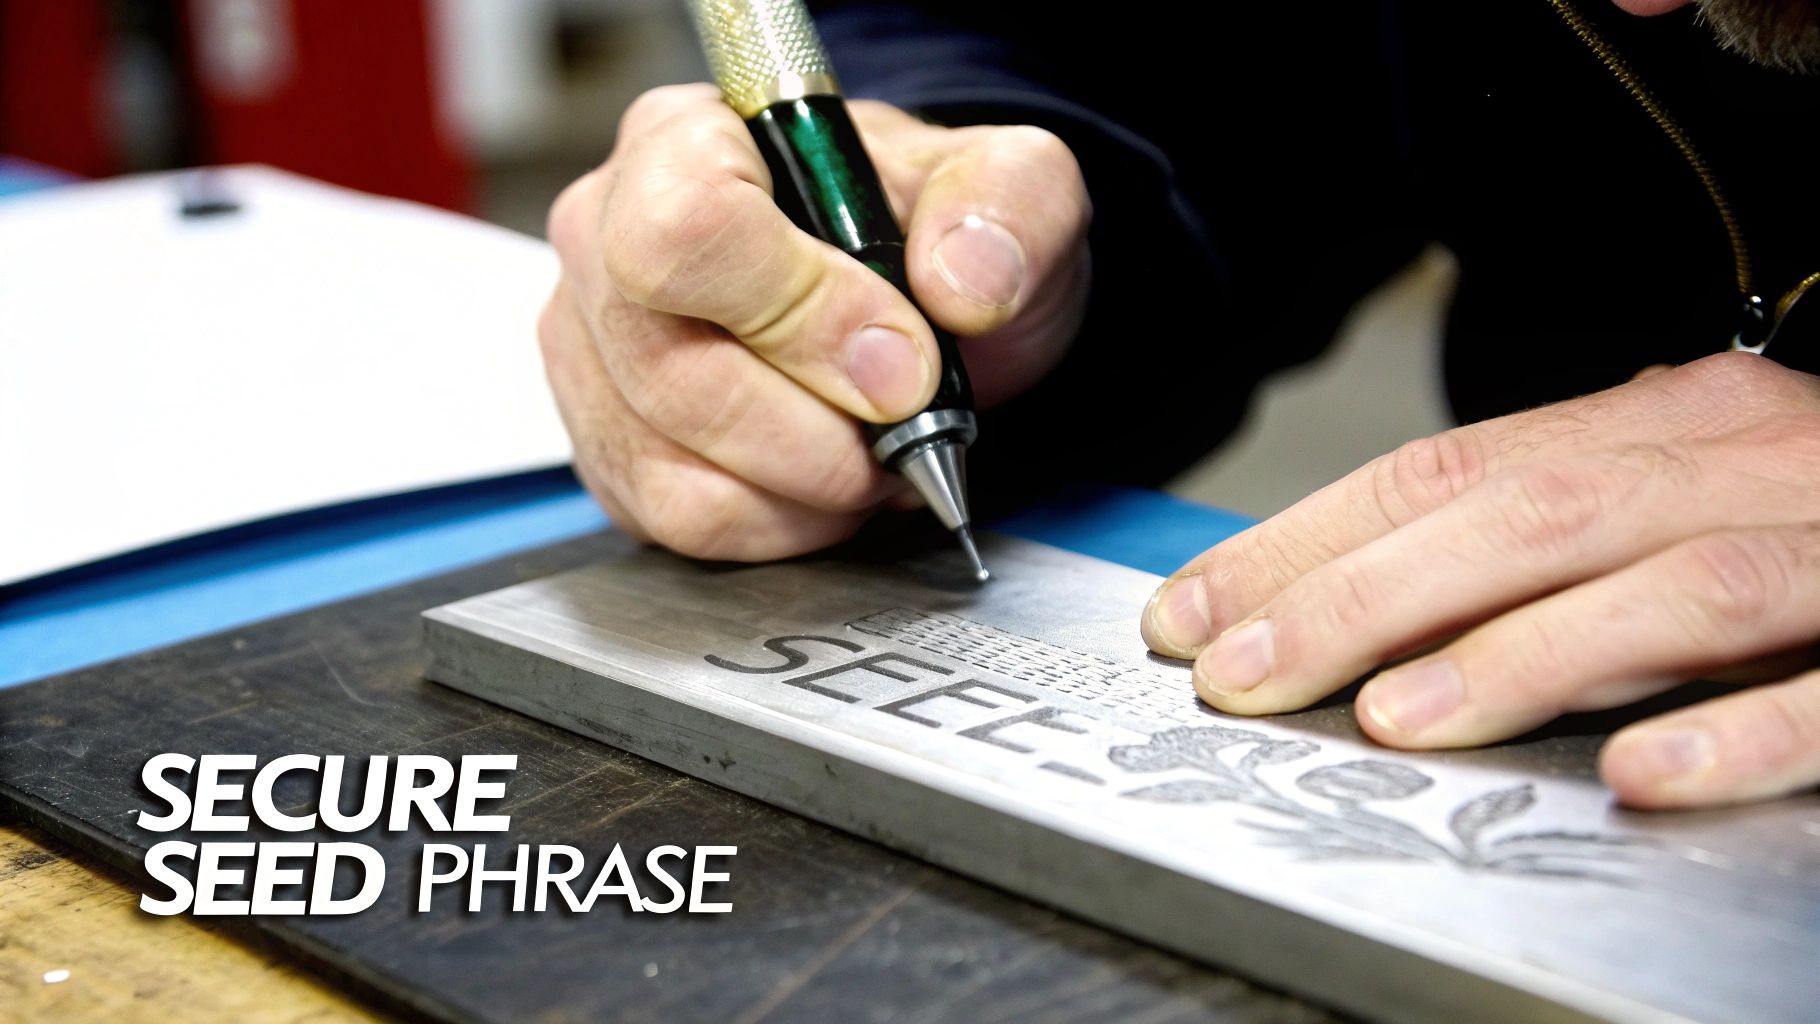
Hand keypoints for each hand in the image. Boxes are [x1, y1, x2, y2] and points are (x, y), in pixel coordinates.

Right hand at [540, 84, 1090, 559]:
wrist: (916, 304)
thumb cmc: (931, 236)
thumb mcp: (1008, 188)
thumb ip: (1007, 204)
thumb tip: (961, 283)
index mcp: (688, 138)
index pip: (686, 231)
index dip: (803, 315)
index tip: (902, 359)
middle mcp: (608, 233)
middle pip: (673, 368)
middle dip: (817, 428)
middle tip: (903, 422)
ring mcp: (590, 344)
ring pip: (670, 459)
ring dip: (804, 484)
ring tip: (872, 450)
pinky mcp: (605, 440)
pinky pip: (675, 516)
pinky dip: (775, 522)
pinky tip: (823, 485)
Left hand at [1141, 353, 1819, 808]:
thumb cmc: (1801, 518)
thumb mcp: (1655, 493)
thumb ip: (1530, 536)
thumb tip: (1341, 597)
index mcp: (1656, 421)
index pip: (1445, 469)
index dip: (1307, 540)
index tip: (1194, 611)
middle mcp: (1737, 458)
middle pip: (1522, 514)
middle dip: (1360, 596)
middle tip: (1243, 670)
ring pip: (1662, 582)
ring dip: (1514, 655)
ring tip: (1391, 719)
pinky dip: (1741, 725)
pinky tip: (1646, 773)